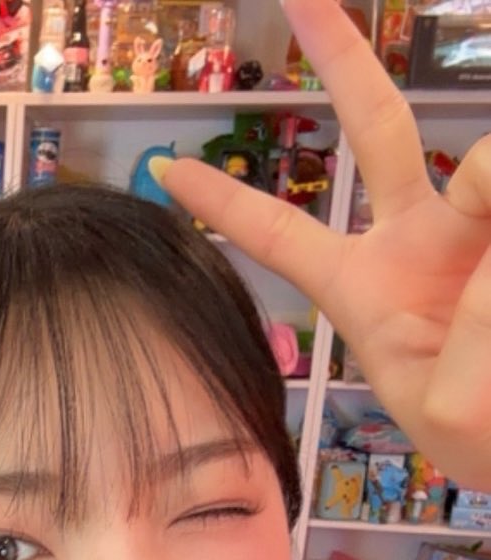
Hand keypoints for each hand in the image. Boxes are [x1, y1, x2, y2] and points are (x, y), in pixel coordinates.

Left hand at [160, 0, 490, 490]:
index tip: (166, 169)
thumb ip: (470, 330)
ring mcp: (476, 223)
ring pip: (484, 168)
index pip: (279, 236)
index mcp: (365, 292)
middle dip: (341, 57)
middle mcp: (418, 238)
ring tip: (485, 310)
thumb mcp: (451, 405)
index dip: (225, 205)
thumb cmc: (482, 437)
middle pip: (375, 128)